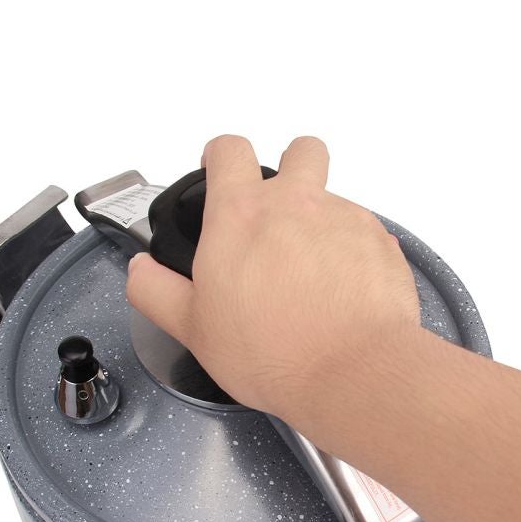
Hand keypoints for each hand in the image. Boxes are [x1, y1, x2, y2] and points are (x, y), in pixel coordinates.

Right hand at [127, 135, 419, 427]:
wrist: (351, 371)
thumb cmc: (274, 352)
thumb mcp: (193, 328)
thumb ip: (155, 291)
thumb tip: (140, 271)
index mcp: (241, 215)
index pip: (229, 150)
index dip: (221, 156)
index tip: (219, 171)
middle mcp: (296, 204)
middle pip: (300, 151)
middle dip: (291, 167)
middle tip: (281, 210)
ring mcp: (344, 219)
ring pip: (333, 199)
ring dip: (321, 221)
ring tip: (312, 271)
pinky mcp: (380, 244)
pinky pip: (364, 235)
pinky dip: (352, 255)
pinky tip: (341, 294)